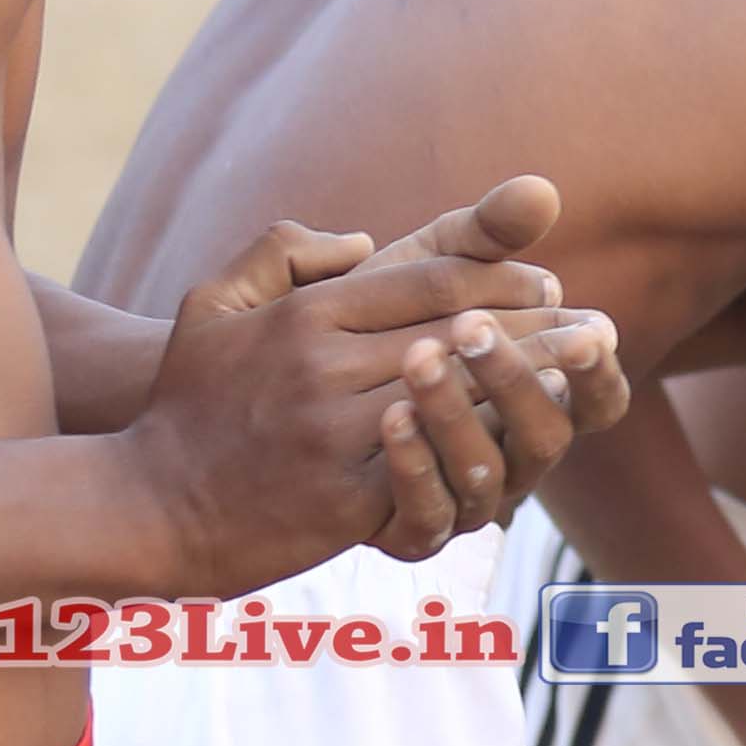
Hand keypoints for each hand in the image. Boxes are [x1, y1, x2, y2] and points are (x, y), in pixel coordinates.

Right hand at [135, 197, 621, 588]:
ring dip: (531, 382)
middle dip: (537, 325)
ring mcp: (333, 434)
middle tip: (597, 322)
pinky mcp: (344, 498)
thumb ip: (280, 250)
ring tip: (587, 370)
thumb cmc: (190, 405)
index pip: (428, 281)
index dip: (500, 277)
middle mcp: (322, 365)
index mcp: (305, 312)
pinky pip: (433, 467)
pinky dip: (489, 448)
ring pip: (458, 397)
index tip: (551, 279)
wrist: (148, 507)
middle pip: (458, 334)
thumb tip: (361, 237)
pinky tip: (537, 439)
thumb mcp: (213, 305)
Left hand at [353, 177, 634, 542]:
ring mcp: (464, 500)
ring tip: (419, 358)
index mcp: (536, 400)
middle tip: (476, 326)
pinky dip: (415, 466)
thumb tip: (540, 190)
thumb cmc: (361, 327)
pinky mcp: (409, 530)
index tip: (585, 324)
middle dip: (518, 379)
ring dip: (458, 414)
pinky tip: (389, 416)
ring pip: (489, 476)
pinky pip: (428, 516)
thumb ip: (482, 234)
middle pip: (550, 436)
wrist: (269, 402)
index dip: (593, 365)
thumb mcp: (422, 272)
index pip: (600, 396)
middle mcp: (514, 457)